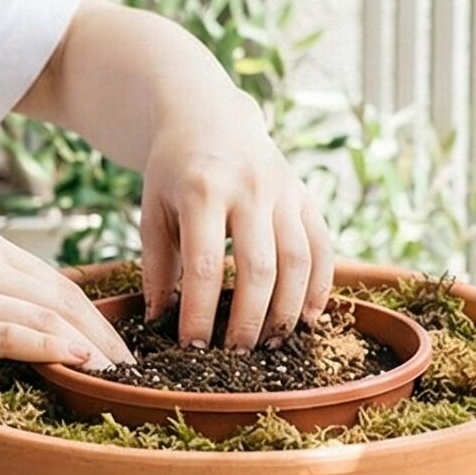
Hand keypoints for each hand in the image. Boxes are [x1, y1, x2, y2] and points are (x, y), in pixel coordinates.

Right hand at [0, 231, 134, 370]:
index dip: (94, 313)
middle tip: (133, 365)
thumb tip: (15, 320)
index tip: (115, 341)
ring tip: (119, 375)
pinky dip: (56, 347)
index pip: (56, 280)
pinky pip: (18, 334)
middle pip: (65, 296)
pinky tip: (83, 363)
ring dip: (91, 346)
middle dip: (105, 332)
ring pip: (50, 315)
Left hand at [139, 112, 336, 351]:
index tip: (192, 348)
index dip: (201, 313)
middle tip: (235, 356)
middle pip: (259, 268)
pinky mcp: (306, 196)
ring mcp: (284, 191)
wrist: (210, 118)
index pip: (205, 266)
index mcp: (203, 190)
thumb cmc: (174, 174)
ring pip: (298, 260)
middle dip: (249, 320)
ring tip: (271, 344)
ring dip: (288, 310)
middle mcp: (250, 188)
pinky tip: (308, 319)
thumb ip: (157, 267)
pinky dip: (320, 286)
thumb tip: (158, 323)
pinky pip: (322, 246)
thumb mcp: (153, 212)